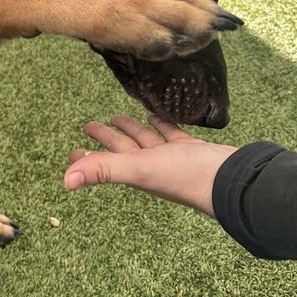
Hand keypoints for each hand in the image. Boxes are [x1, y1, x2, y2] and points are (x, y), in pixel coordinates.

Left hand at [63, 114, 236, 215]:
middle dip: (106, 139)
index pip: (105, 163)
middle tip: (88, 126)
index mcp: (135, 173)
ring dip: (133, 130)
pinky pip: (172, 135)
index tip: (72, 152)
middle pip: (122, 150)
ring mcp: (172, 160)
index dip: (88, 157)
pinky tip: (157, 114)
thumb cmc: (185, 176)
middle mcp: (151, 167)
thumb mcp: (139, 170)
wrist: (232, 180)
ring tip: (119, 116)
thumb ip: (104, 171)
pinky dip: (162, 124)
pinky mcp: (191, 151)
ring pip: (146, 141)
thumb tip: (65, 182)